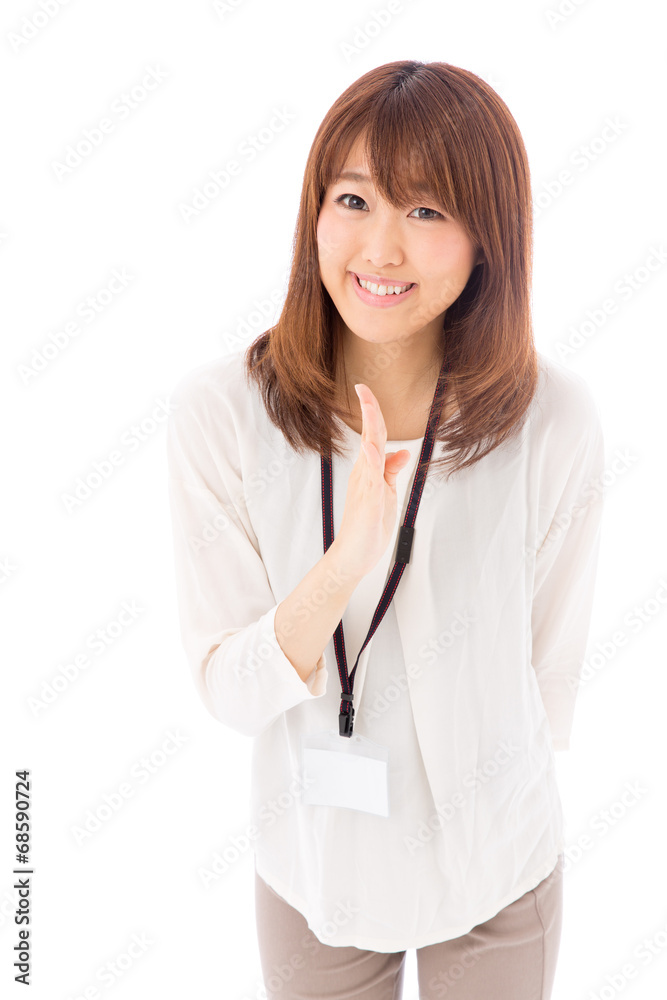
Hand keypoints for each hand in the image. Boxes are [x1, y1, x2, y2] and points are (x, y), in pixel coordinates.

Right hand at [332, 383, 411, 579]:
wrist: (353, 555)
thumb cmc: (368, 527)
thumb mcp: (386, 494)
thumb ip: (391, 472)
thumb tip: (403, 452)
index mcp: (370, 470)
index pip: (374, 435)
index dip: (373, 411)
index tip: (365, 389)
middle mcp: (364, 473)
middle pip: (370, 435)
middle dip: (368, 409)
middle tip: (362, 386)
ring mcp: (364, 486)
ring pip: (369, 451)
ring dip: (370, 427)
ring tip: (367, 403)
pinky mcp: (367, 501)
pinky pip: (369, 477)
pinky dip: (371, 460)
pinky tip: (372, 447)